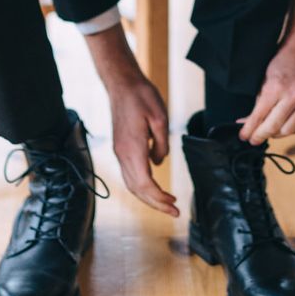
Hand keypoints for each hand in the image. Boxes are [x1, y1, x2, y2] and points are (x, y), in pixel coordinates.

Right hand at [83, 22, 177, 216]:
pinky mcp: (121, 147)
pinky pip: (130, 174)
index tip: (174, 206)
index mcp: (133, 148)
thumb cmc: (141, 96)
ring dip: (149, 197)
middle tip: (174, 211)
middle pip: (137, 189)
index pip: (144, 184)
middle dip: (156, 204)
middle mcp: (123, 154)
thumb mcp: (160, 118)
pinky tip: (155, 185)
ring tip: (167, 203)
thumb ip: (162, 144)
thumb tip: (159, 163)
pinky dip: (143, 185)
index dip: (159, 199)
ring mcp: (120, 151)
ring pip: (132, 184)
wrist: (121, 83)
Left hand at [237, 27, 294, 144]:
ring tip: (266, 131)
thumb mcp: (266, 75)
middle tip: (252, 138)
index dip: (249, 129)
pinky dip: (290, 128)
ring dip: (275, 134)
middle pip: (274, 128)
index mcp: (277, 87)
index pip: (259, 116)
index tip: (243, 135)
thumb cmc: (284, 58)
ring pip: (288, 130)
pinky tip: (281, 126)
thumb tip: (248, 121)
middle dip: (260, 135)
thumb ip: (259, 99)